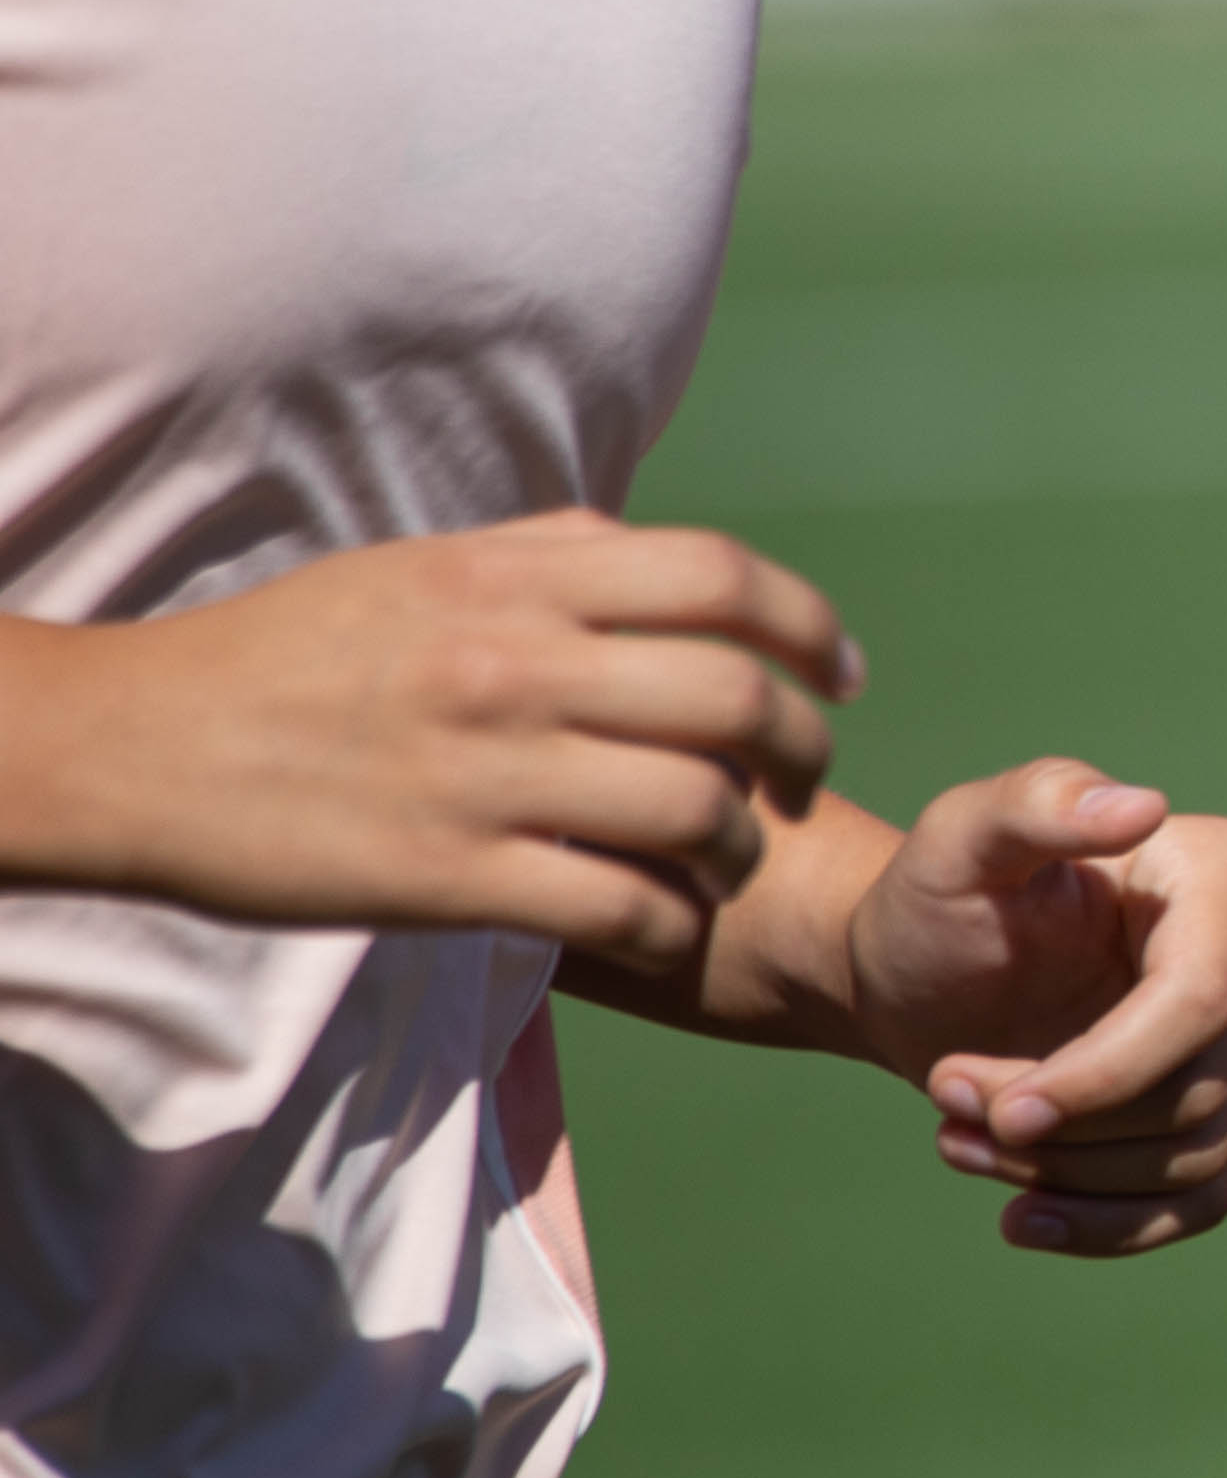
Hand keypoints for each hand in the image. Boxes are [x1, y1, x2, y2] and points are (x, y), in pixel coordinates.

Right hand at [0, 512, 852, 956]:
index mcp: (512, 580)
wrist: (136, 746)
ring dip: (743, 845)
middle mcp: (512, 665)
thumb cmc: (289, 653)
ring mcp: (484, 774)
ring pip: (694, 810)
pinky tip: (664, 920)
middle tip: (804, 778)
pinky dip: (671, 922)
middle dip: (802, 747)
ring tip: (732, 858)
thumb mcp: (422, 567)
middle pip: (733, 699)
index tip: (839, 676)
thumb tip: (666, 559)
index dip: (810, 627)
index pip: (721, 578)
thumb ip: (551, 555)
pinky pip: (618, 907)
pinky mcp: (448, 877)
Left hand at [846, 760, 1226, 1252]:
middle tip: (949, 1108)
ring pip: (1205, 1156)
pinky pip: (1212, 1196)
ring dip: (1071, 1179)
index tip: (992, 1109)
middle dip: (1068, 1128)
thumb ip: (1033, 802)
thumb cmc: (937, 903)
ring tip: (964, 1145)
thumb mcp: (955, 844)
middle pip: (1203, 1090)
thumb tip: (1142, 809)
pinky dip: (1114, 1226)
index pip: (1198, 1005)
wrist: (928, 978)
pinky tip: (1024, 1220)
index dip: (1102, 1078)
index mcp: (1216, 869)